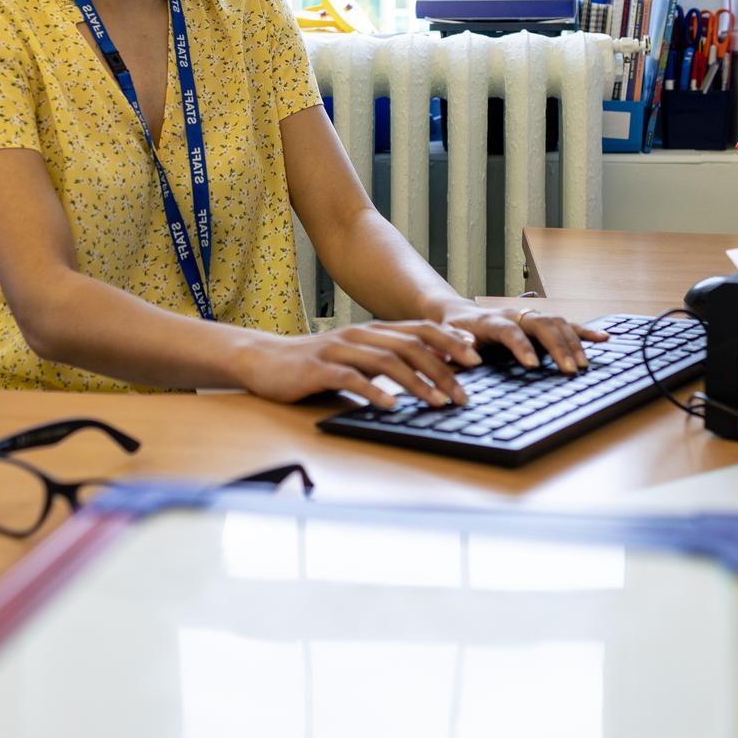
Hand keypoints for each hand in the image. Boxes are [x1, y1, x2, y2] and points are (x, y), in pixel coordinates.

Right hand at [231, 321, 485, 409]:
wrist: (263, 360)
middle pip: (409, 346)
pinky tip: (390, 406)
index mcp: (371, 332)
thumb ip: (385, 362)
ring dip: (416, 382)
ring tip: (438, 402)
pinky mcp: (318, 369)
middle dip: (441, 369)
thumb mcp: (355, 360)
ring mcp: (337, 350)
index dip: (448, 342)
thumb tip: (428, 374)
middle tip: (464, 393)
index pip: (418, 331)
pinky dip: (373, 391)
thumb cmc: (313, 365)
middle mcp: (358, 336)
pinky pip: (350, 379)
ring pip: (385, 361)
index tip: (475, 359)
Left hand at [425, 303, 605, 374]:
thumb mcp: (443, 339)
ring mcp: (527, 315)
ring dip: (573, 342)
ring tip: (583, 365)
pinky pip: (565, 323)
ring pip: (557, 323)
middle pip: (541, 324)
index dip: (522, 347)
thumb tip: (469, 352)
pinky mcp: (538, 321)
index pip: (510, 331)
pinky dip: (585, 331)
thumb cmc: (449, 331)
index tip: (532, 365)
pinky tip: (604, 339)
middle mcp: (512, 314)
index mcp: (489, 321)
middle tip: (569, 370)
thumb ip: (455, 345)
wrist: (454, 313)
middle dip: (557, 347)